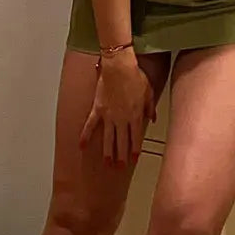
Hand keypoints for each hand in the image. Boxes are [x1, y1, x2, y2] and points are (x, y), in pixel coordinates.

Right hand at [79, 50, 155, 169]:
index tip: (134, 159)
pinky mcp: (97, 109)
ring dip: (107, 152)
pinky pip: (90, 125)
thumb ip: (150, 108)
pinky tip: (81, 145)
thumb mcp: (149, 92)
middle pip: (122, 142)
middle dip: (121, 156)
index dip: (135, 149)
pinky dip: (85, 135)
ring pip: (107, 138)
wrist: (119, 67)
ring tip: (107, 163)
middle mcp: (122, 119)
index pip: (136, 137)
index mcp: (135, 116)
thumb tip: (153, 118)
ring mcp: (108, 116)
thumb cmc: (135, 77)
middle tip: (120, 167)